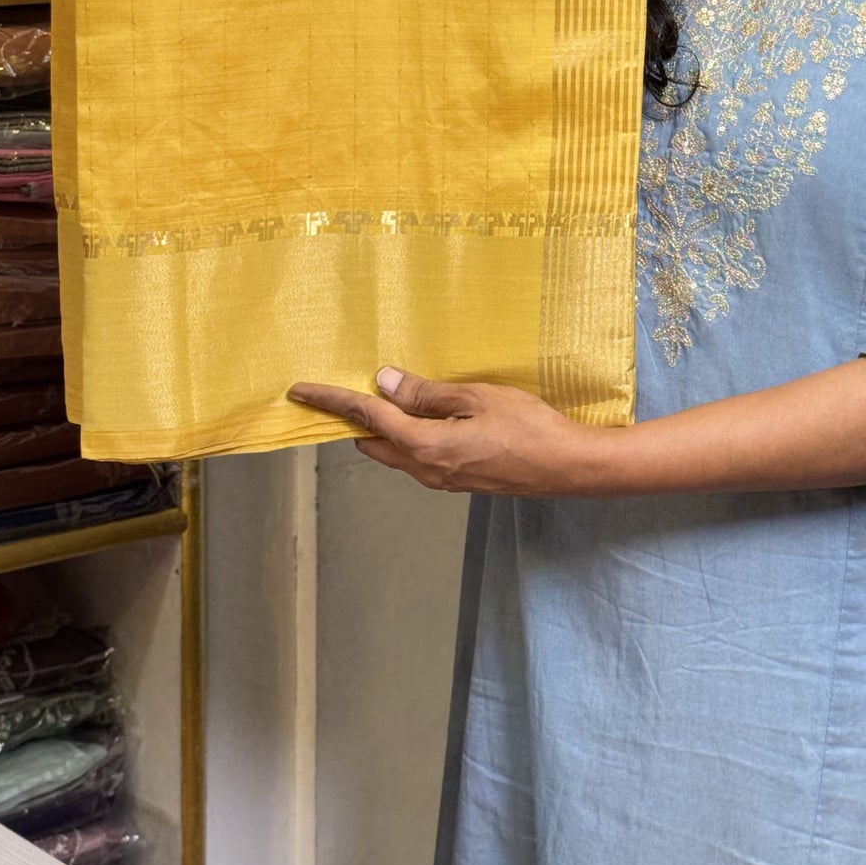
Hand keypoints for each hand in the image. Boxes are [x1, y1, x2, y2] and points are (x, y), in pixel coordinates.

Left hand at [287, 365, 607, 495]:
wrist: (565, 466)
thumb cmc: (527, 426)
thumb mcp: (477, 398)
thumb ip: (428, 394)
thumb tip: (384, 383)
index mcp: (425, 446)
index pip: (367, 419)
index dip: (331, 402)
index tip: (301, 391)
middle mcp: (424, 469)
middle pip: (372, 442)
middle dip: (355, 418)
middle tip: (351, 387)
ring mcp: (440, 479)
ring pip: (394, 452)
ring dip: (384, 428)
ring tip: (393, 396)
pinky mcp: (456, 480)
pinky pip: (417, 457)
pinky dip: (408, 437)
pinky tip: (427, 416)